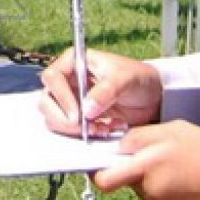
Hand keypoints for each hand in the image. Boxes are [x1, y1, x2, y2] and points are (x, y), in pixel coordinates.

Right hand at [39, 48, 160, 137]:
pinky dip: (82, 136)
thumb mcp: (126, 79)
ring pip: (53, 118)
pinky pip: (68, 131)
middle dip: (62, 118)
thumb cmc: (138, 79)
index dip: (61, 97)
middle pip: (46, 101)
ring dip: (72, 130)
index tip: (78, 115)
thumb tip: (87, 109)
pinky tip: (103, 131)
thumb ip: (107, 90)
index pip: (52, 77)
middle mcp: (67, 81)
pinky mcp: (78, 119)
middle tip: (83, 129)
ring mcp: (70, 101)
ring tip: (99, 129)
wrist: (152, 98)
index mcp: (73, 62)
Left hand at [94, 119, 199, 199]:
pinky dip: (162, 193)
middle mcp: (149, 189)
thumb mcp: (174, 130)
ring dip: (149, 180)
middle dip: (129, 170)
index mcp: (148, 164)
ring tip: (176, 170)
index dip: (97, 169)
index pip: (105, 177)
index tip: (99, 161)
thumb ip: (140, 137)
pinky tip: (182, 184)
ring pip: (140, 190)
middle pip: (122, 180)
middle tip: (152, 160)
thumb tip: (117, 145)